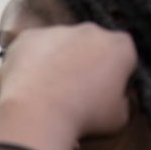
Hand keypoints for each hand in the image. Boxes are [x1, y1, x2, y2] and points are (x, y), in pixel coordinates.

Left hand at [0, 23, 136, 149]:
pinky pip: (32, 49)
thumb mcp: (118, 118)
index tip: (104, 94)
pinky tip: (27, 83)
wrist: (37, 113)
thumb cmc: (83, 117)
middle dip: (85, 63)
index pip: (123, 58)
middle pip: (91, 46)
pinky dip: (30, 62)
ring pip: (60, 45)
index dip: (115, 77)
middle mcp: (91, 30)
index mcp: (120, 46)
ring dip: (57, 61)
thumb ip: (122, 101)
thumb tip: (117, 98)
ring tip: (46, 91)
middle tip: (73, 92)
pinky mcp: (28, 36)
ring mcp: (57, 30)